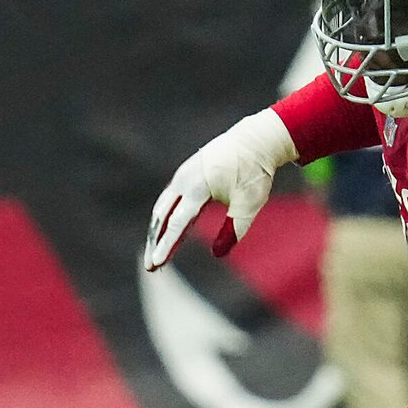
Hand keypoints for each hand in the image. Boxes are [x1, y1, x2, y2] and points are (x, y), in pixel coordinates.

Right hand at [143, 110, 294, 270]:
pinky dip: (165, 218)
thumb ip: (234, 229)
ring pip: (163, 208)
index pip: (176, 223)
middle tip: (151, 267)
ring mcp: (182, 176)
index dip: (166, 246)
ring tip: (157, 254)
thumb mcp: (249, 203)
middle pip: (161, 217)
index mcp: (198, 187)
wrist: (255, 139)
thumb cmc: (254, 172)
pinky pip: (170, 199)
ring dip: (157, 231)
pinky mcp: (186, 174)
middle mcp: (184, 180)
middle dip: (155, 242)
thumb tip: (217, 254)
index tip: (156, 263)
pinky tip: (166, 232)